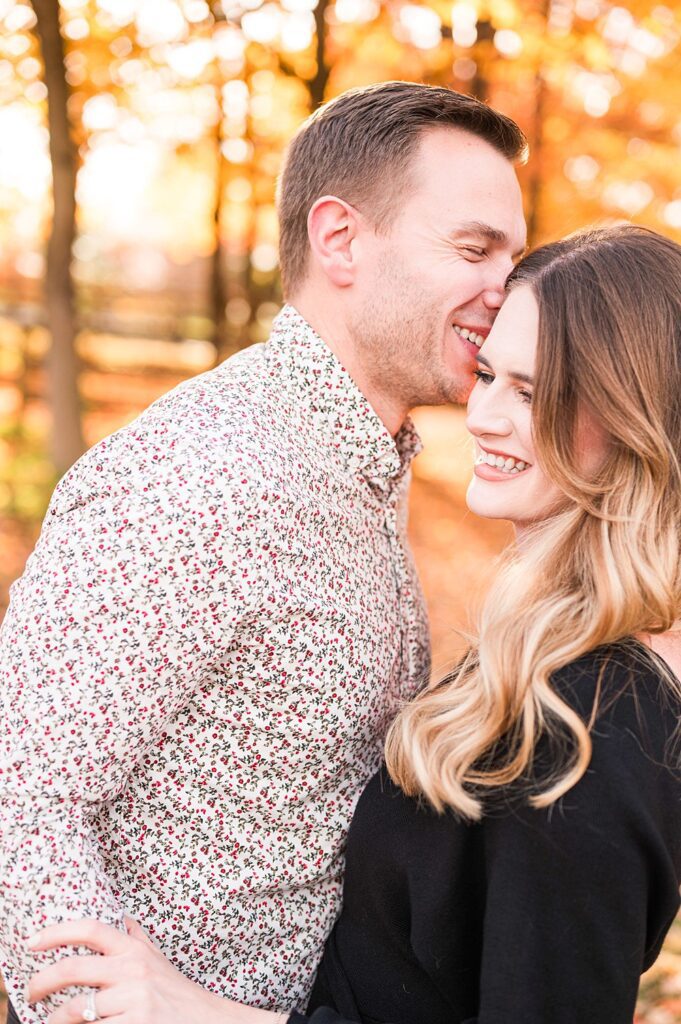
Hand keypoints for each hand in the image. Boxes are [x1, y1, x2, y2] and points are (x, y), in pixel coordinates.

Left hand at [26, 917, 277, 1023]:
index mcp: (134, 951)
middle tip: (31, 992)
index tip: (33, 942)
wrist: (209, 1021)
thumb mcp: (159, 962)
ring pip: (76, 1009)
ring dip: (57, 1019)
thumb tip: (126, 919)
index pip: (90, 930)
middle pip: (72, 968)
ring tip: (53, 1022)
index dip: (57, 932)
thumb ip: (140, 940)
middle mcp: (133, 970)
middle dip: (41, 982)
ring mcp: (134, 1000)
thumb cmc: (178, 994)